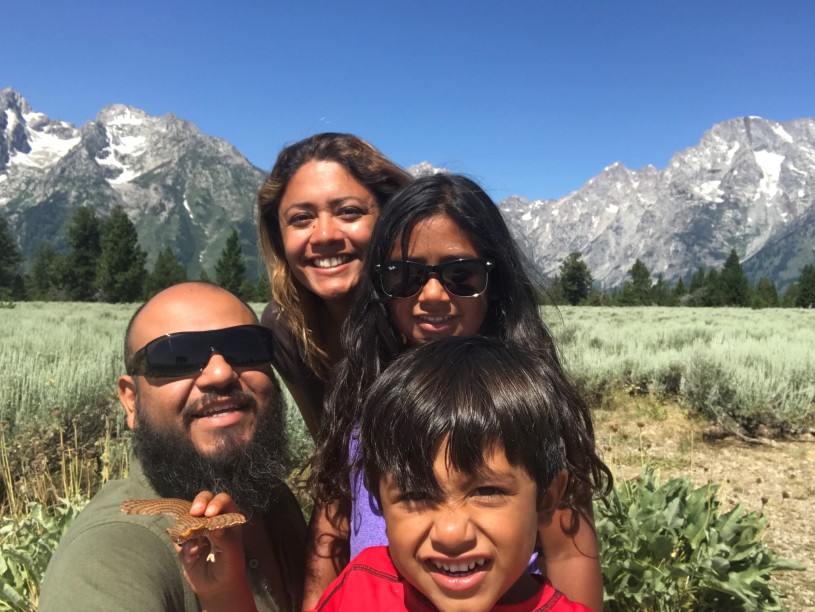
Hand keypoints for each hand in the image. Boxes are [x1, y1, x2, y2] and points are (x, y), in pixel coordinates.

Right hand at [176, 492, 255, 609]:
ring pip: (187, 517)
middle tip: (195, 512)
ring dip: (188, 528)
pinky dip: (183, 547)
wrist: (217, 586)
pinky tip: (192, 557)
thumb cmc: (230, 566)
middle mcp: (211, 519)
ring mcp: (196, 528)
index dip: (216, 502)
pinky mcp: (184, 542)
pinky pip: (178, 539)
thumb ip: (226, 540)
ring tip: (195, 547)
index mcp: (228, 517)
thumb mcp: (233, 555)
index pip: (223, 500)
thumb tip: (216, 528)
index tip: (210, 513)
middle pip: (203, 500)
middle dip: (198, 503)